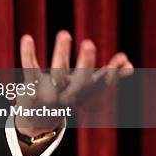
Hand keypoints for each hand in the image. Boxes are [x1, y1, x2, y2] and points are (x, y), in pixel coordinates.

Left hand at [16, 30, 133, 135]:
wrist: (36, 123)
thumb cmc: (64, 98)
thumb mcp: (85, 89)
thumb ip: (105, 76)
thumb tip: (128, 63)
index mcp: (83, 94)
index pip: (100, 85)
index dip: (111, 73)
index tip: (122, 59)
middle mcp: (68, 96)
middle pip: (80, 80)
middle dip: (86, 63)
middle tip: (89, 43)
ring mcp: (49, 92)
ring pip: (57, 72)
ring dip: (62, 52)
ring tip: (65, 33)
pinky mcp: (31, 87)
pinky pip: (30, 68)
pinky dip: (28, 53)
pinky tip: (27, 38)